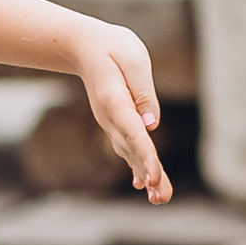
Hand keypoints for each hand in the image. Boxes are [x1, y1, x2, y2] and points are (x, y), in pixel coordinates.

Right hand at [78, 23, 169, 202]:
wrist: (85, 46)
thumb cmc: (113, 47)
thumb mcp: (132, 58)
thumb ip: (143, 90)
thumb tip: (152, 124)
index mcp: (113, 99)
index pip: (132, 132)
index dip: (144, 156)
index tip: (153, 177)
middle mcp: (109, 117)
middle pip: (132, 149)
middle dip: (148, 173)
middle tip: (161, 198)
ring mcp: (110, 122)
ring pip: (130, 153)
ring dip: (145, 175)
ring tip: (160, 198)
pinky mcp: (115, 124)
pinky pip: (128, 148)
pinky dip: (137, 166)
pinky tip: (144, 184)